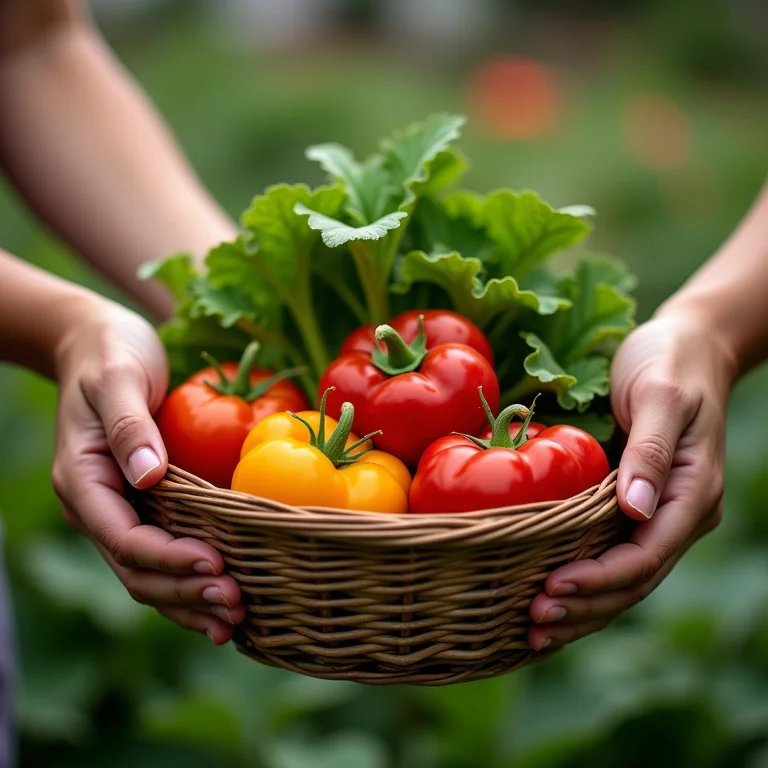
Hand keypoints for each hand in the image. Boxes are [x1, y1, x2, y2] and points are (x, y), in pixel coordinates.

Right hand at [52, 298, 244, 642]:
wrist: (100, 345)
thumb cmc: (112, 354)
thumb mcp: (119, 377)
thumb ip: (130, 425)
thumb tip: (148, 475)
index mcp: (83, 480)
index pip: (125, 537)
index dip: (170, 558)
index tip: (216, 565)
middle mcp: (99, 505)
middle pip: (138, 569)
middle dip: (185, 592)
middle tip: (236, 605)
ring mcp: (120, 509)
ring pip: (149, 574)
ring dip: (189, 600)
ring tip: (235, 619)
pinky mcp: (145, 506)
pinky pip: (164, 554)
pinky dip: (191, 581)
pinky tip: (223, 598)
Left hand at [528, 310, 736, 650]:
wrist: (686, 346)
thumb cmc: (670, 363)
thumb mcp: (660, 396)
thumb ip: (650, 450)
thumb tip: (637, 509)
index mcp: (691, 492)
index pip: (646, 554)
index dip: (599, 578)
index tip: (551, 587)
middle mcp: (677, 513)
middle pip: (634, 579)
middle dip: (586, 605)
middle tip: (534, 623)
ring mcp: (658, 512)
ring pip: (623, 577)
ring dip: (583, 606)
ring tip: (535, 628)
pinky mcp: (635, 505)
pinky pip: (611, 553)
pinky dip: (583, 579)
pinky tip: (549, 593)